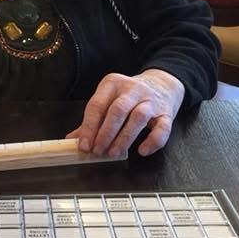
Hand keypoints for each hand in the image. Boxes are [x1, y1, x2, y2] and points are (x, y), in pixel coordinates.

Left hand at [67, 69, 184, 157]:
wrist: (162, 84)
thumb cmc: (129, 96)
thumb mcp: (109, 100)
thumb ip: (93, 119)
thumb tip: (72, 139)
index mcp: (112, 84)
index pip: (97, 105)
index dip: (89, 127)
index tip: (84, 146)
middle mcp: (132, 89)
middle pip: (117, 110)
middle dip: (105, 133)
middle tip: (98, 151)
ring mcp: (151, 100)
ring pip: (138, 117)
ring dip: (124, 137)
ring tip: (113, 153)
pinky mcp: (166, 113)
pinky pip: (162, 127)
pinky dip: (153, 141)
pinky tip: (142, 151)